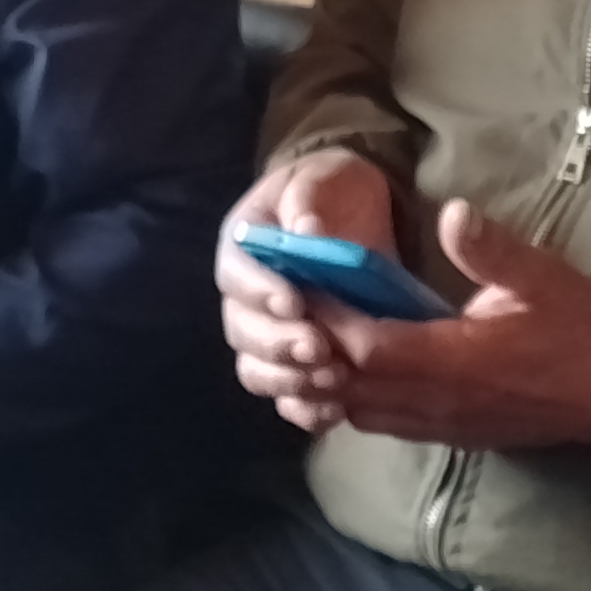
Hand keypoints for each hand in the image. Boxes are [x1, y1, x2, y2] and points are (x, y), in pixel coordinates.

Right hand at [216, 150, 403, 432]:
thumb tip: (306, 232)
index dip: (260, 293)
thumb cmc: (330, 191)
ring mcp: (267, 336)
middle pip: (243, 332)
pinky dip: (304, 410)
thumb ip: (309, 201)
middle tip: (318, 347)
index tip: (295, 303)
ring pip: (257, 371)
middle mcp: (244, 299)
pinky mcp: (294, 365)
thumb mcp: (321, 179)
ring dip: (289, 380)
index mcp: (241, 248)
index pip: (237, 275)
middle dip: (279, 343)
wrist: (353, 214)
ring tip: (332, 378)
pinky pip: (285, 398)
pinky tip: (334, 411)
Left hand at [308, 197, 590, 449]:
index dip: (331, 321)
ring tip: (318, 338)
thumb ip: (492, 249)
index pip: (370, 348)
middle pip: (352, 387)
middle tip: (297, 311)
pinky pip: (385, 425)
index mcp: (457, 360)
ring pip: (362, 413)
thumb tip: (453, 211)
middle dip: (318, 352)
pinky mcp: (449, 435)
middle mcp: (439, 401)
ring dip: (334, 381)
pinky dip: (358, 400)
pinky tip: (354, 370)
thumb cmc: (580, 329)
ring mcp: (442, 424)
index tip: (307, 286)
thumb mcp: (542, 276)